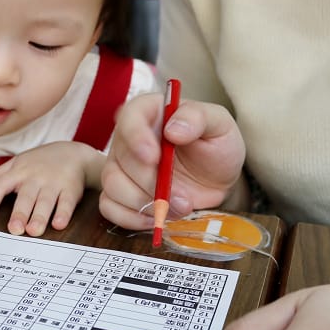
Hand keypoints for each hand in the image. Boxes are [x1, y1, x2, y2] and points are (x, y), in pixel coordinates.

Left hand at [0, 141, 102, 235]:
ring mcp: (54, 183)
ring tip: (34, 231)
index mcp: (19, 172)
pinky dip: (64, 213)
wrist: (74, 153)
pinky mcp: (71, 189)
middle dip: (20, 213)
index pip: (1, 185)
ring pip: (46, 201)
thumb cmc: (41, 161)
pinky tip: (58, 224)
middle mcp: (36, 177)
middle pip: (26, 196)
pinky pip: (67, 202)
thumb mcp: (18, 162)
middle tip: (14, 229)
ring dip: (40, 216)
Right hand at [99, 93, 245, 229]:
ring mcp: (121, 167)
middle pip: (121, 158)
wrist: (217, 180)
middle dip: (151, 182)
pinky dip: (132, 218)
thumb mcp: (219, 125)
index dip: (136, 137)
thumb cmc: (216, 146)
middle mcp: (129, 137)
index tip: (154, 157)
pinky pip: (110, 207)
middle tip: (182, 197)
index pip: (129, 117)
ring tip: (178, 208)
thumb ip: (199, 118)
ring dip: (144, 203)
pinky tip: (156, 217)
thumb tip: (173, 130)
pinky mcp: (120, 193)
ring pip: (112, 184)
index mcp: (150, 112)